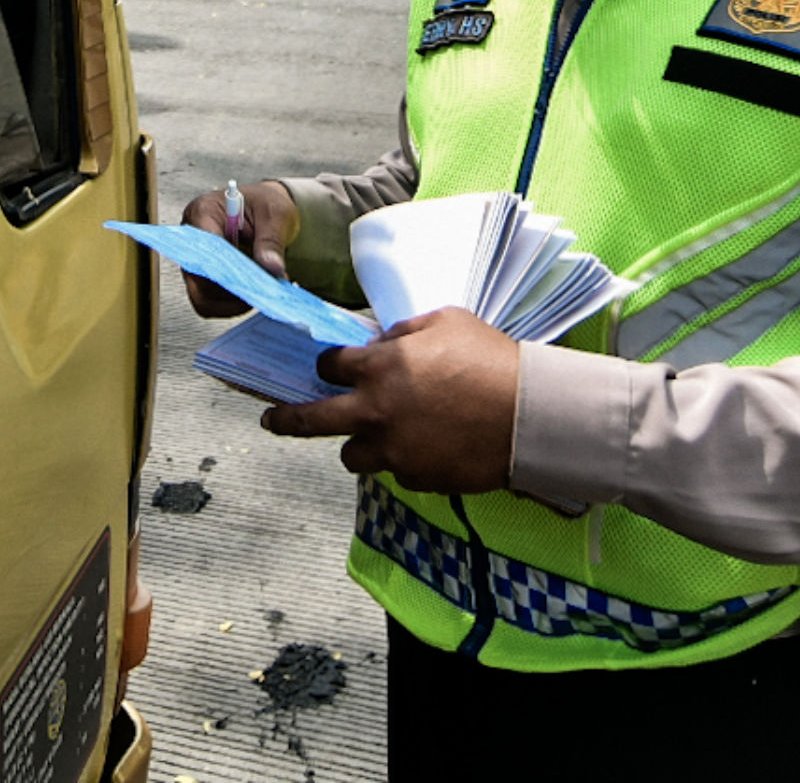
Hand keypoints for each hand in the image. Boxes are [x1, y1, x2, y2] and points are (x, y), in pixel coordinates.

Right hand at [176, 180, 299, 317]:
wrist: (265, 210)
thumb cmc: (264, 204)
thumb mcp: (276, 214)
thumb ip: (272, 240)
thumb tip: (272, 269)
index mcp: (204, 211)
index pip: (203, 246)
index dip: (223, 267)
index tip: (247, 280)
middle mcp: (193, 238)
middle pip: (198, 277)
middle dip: (229, 289)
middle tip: (258, 293)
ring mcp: (197, 260)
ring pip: (202, 296)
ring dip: (231, 302)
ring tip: (259, 296)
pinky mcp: (205, 278)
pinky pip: (211, 302)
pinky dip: (232, 305)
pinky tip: (252, 296)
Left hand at [262, 308, 519, 493]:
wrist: (528, 415)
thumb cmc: (490, 359)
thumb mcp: (446, 322)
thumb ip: (404, 332)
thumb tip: (383, 343)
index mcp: (379, 368)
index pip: (329, 365)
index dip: (329, 364)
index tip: (330, 366)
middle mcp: (375, 412)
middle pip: (311, 420)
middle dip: (285, 419)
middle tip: (271, 420)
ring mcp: (393, 450)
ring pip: (351, 455)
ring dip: (357, 443)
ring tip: (374, 436)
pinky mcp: (416, 477)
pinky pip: (396, 471)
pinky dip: (402, 459)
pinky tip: (426, 446)